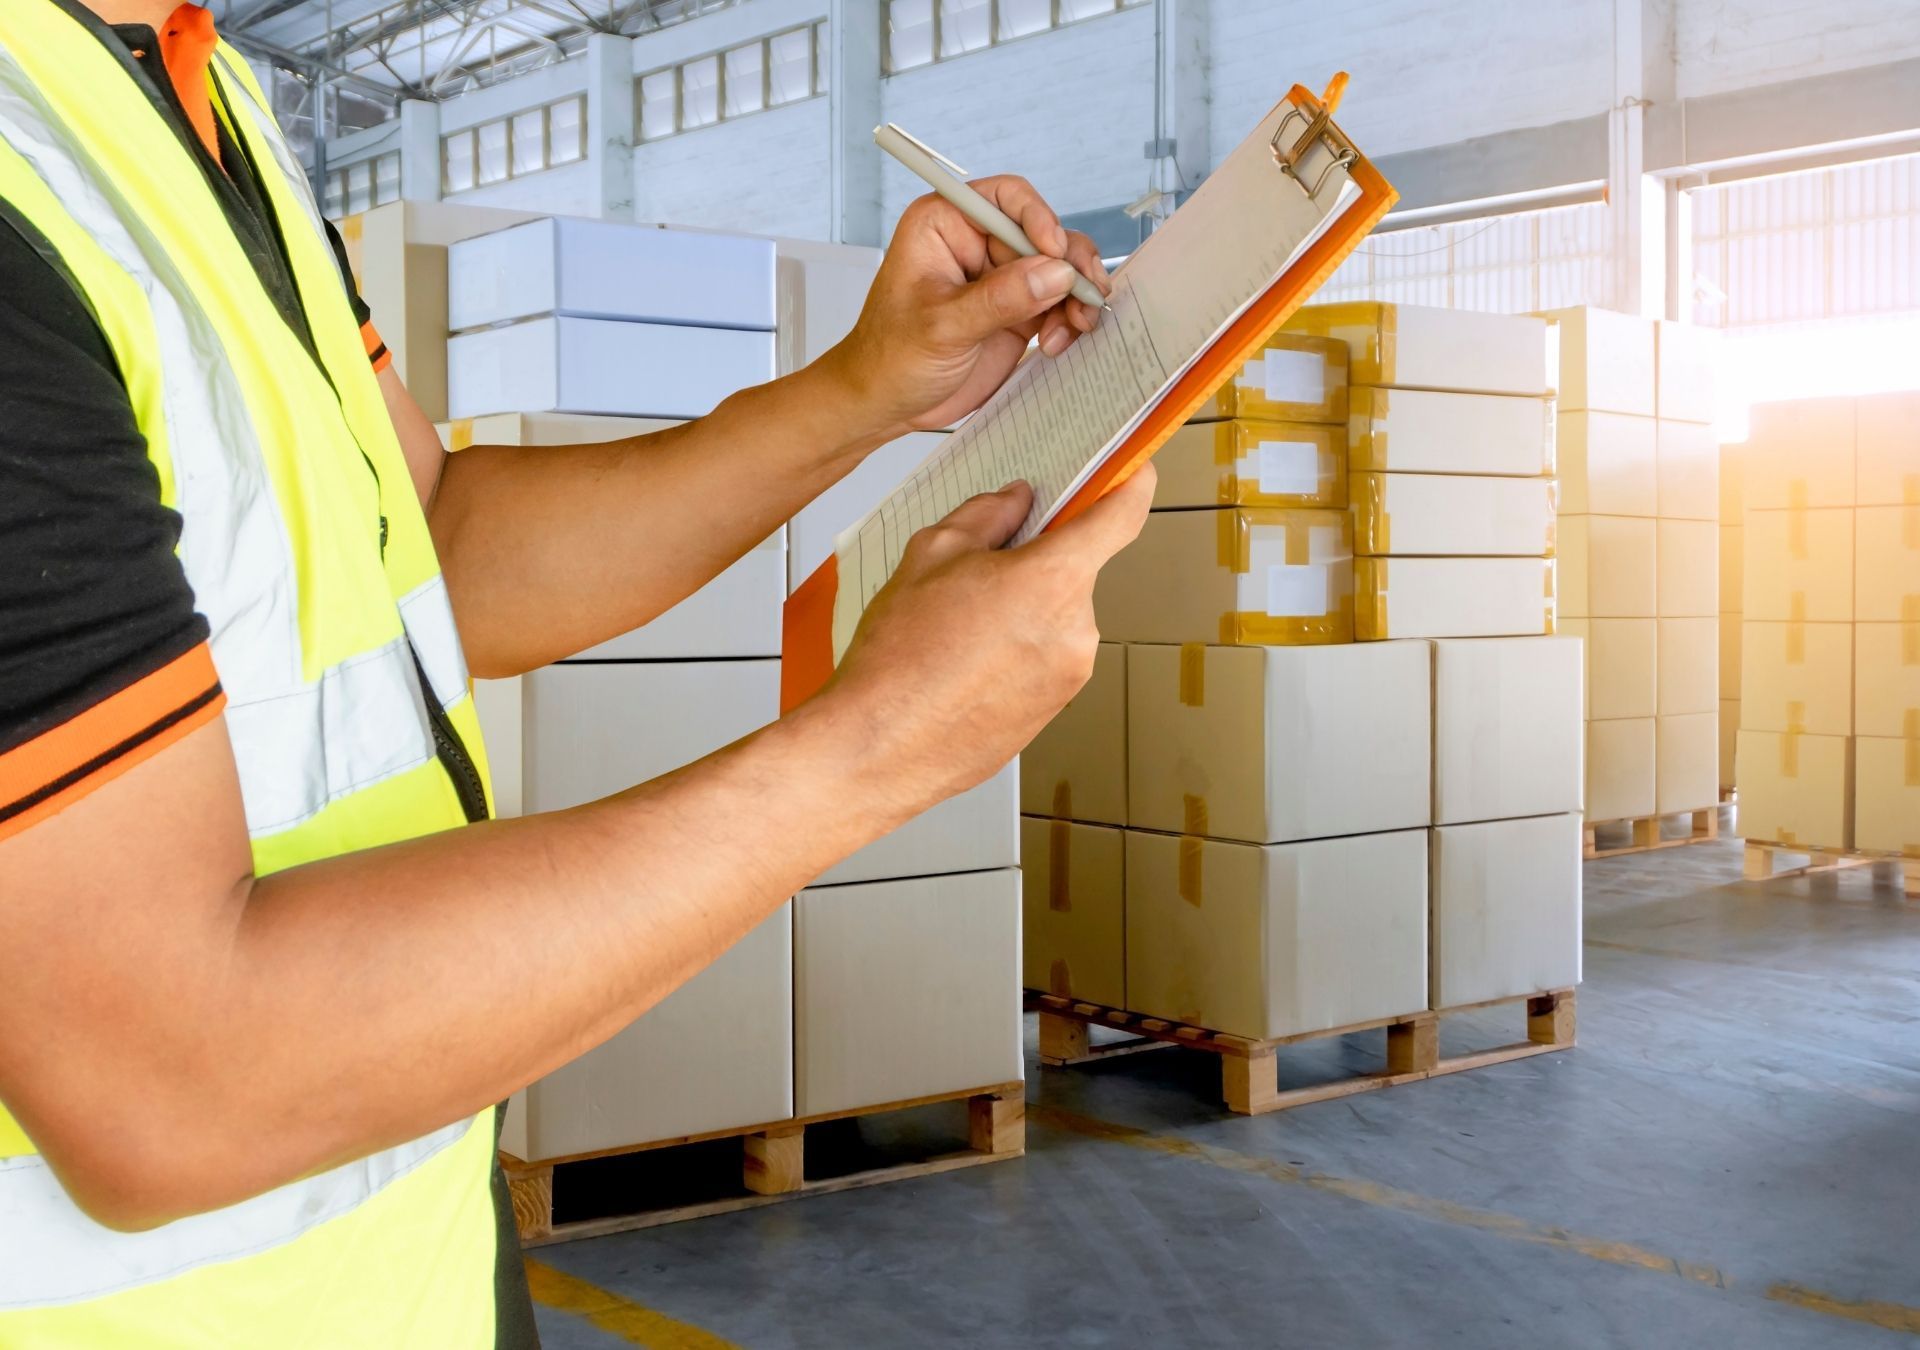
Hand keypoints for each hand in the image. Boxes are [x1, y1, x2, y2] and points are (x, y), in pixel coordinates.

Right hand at [823, 463, 1154, 811]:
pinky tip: (964, 663)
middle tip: (978, 572)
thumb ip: (985, 516)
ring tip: (958, 630)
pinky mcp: (1053, 711)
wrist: (878, 747)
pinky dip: (1014, 652)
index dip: (1131, 485)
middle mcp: (1075, 630)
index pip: (1121, 516)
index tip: (1133, 473)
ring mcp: (1069, 677)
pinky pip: (1043, 660)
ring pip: (1055, 617)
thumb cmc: (898, 659)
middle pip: (1074, 571)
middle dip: (1034, 562)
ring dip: (1021, 611)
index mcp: (1053, 580)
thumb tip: (1015, 502)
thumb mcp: (930, 554)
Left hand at [825, 176, 1111, 438]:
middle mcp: (976, 244)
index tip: (1055, 252)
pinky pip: (1059, 302)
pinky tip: (1058, 342)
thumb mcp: (943, 327)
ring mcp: (1000, 279)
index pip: (1006, 198)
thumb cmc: (889, 358)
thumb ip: (1000, 299)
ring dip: (1076, 294)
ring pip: (1059, 268)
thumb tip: (1054, 273)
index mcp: (945, 225)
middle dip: (1070, 264)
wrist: (886, 403)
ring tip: (1076, 325)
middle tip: (1084, 295)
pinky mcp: (1016, 311)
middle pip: (1044, 233)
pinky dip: (1070, 318)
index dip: (1039, 218)